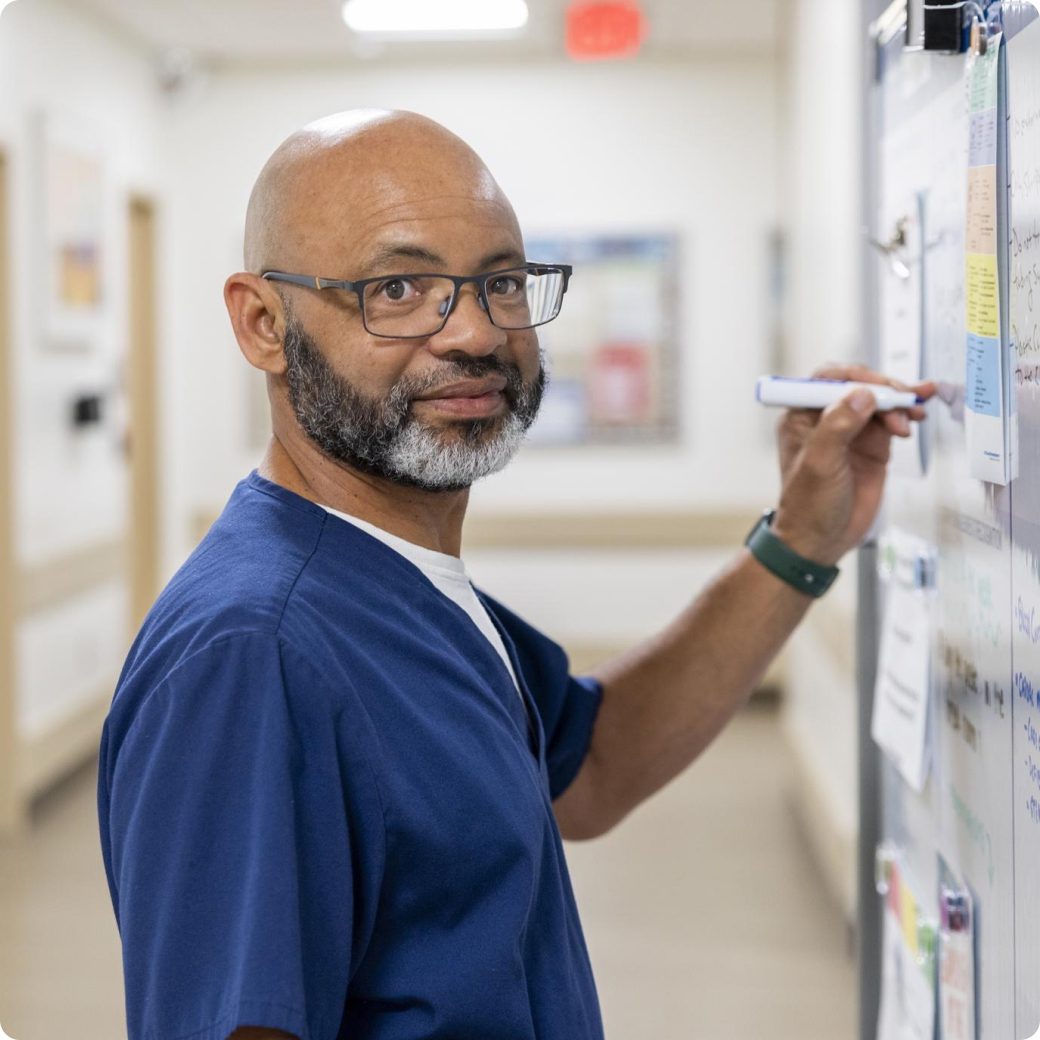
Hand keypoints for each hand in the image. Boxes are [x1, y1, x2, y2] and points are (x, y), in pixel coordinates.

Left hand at [771, 364, 936, 565]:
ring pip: (878, 400)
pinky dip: (906, 413)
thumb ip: (838, 426)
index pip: (829, 379)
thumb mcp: (820, 464)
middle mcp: (825, 418)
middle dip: (885, 388)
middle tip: (906, 400)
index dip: (858, 377)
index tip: (882, 388)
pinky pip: (891, 418)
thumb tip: (861, 394)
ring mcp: (850, 430)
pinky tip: (918, 414)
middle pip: (859, 385)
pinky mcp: (871, 444)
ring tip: (916, 413)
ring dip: (900, 401)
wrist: (822, 540)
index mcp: (801, 416)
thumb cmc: (809, 506)